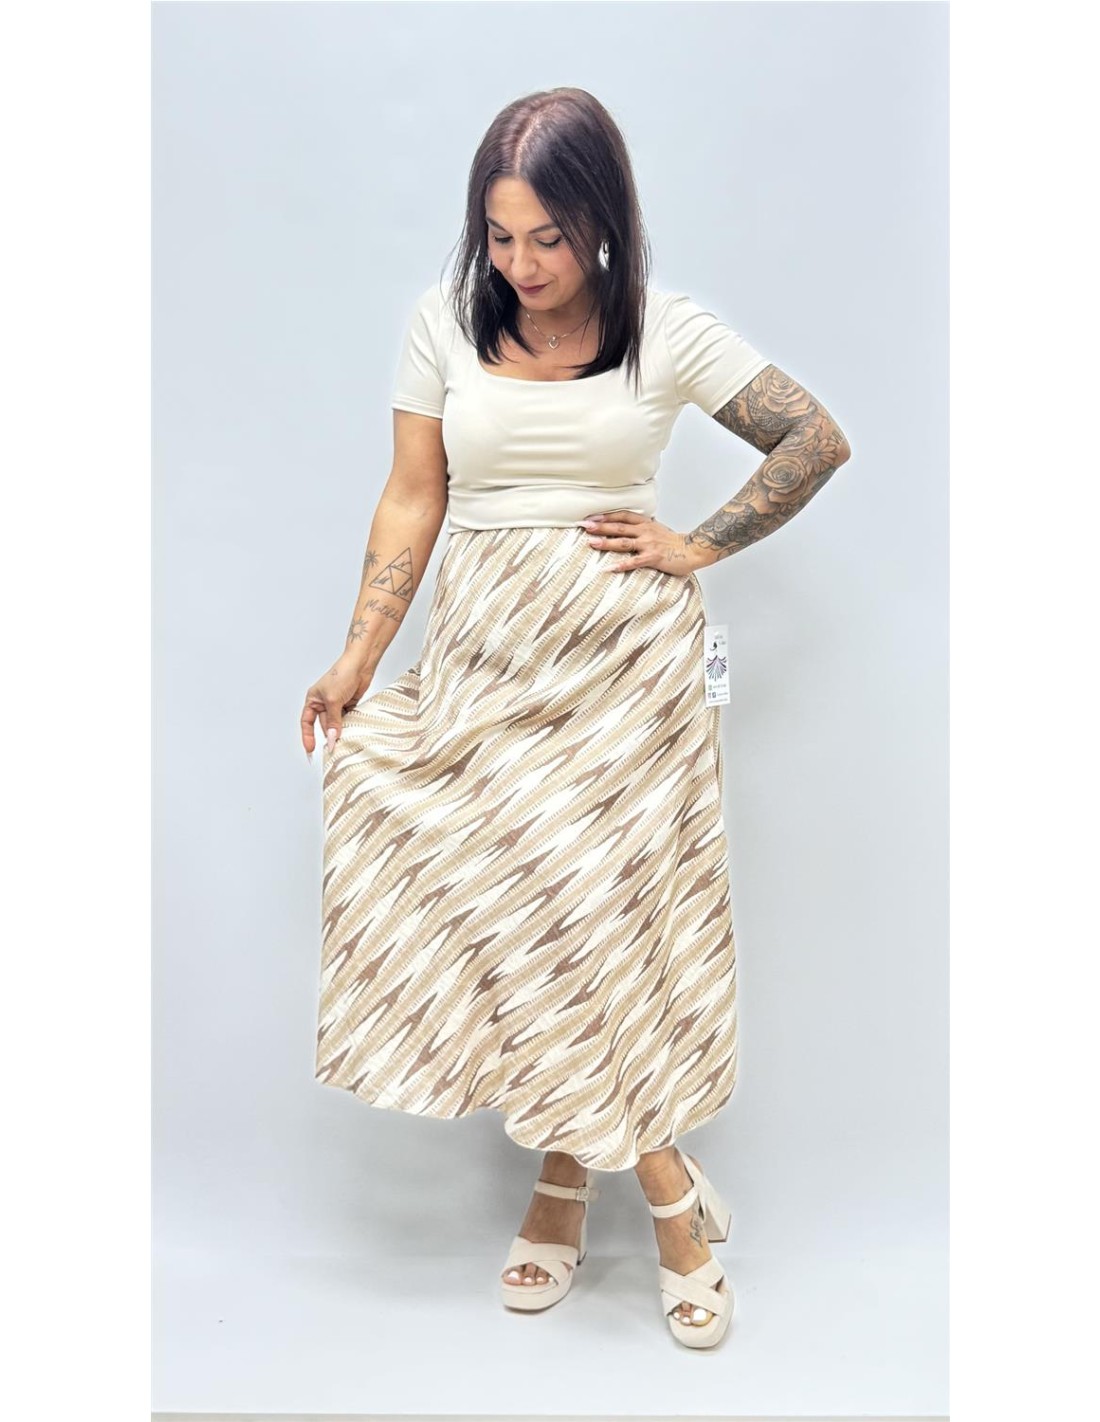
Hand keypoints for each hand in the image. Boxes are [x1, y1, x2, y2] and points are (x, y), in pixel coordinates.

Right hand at [300, 651, 374, 759]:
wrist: (360, 665)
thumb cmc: (342, 675)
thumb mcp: (333, 701)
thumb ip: (333, 721)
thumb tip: (331, 738)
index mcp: (313, 699)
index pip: (307, 722)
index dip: (307, 736)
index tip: (310, 749)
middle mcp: (323, 702)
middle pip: (323, 725)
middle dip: (328, 735)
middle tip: (333, 747)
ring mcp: (336, 704)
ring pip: (336, 724)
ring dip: (340, 731)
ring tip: (343, 740)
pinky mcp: (348, 704)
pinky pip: (347, 720)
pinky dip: (349, 725)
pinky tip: (352, 730)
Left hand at [579, 510, 714, 575]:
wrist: (693, 550)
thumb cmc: (674, 542)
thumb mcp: (656, 529)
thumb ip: (642, 527)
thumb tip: (628, 525)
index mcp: (645, 524)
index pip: (622, 516)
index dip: (606, 515)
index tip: (591, 516)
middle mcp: (645, 532)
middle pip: (619, 527)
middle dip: (601, 526)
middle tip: (585, 526)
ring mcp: (648, 544)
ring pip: (623, 542)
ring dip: (606, 542)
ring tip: (591, 543)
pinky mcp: (652, 558)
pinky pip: (634, 562)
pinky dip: (621, 565)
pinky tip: (609, 568)